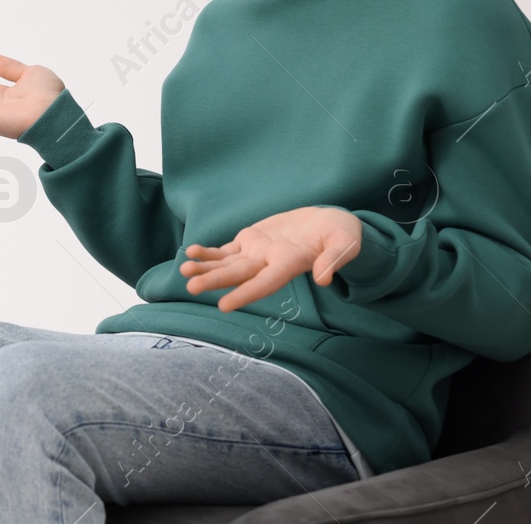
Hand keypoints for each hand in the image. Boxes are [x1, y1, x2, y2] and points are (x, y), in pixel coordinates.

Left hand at [180, 206, 362, 311]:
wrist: (329, 224)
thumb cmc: (342, 234)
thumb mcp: (347, 242)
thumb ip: (335, 258)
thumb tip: (323, 279)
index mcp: (291, 263)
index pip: (266, 283)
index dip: (246, 294)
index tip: (225, 306)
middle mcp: (270, 262)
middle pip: (240, 274)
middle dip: (215, 281)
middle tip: (190, 288)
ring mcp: (258, 252)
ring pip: (228, 263)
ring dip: (205, 268)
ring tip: (183, 271)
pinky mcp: (251, 241)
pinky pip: (226, 250)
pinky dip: (209, 253)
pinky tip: (190, 254)